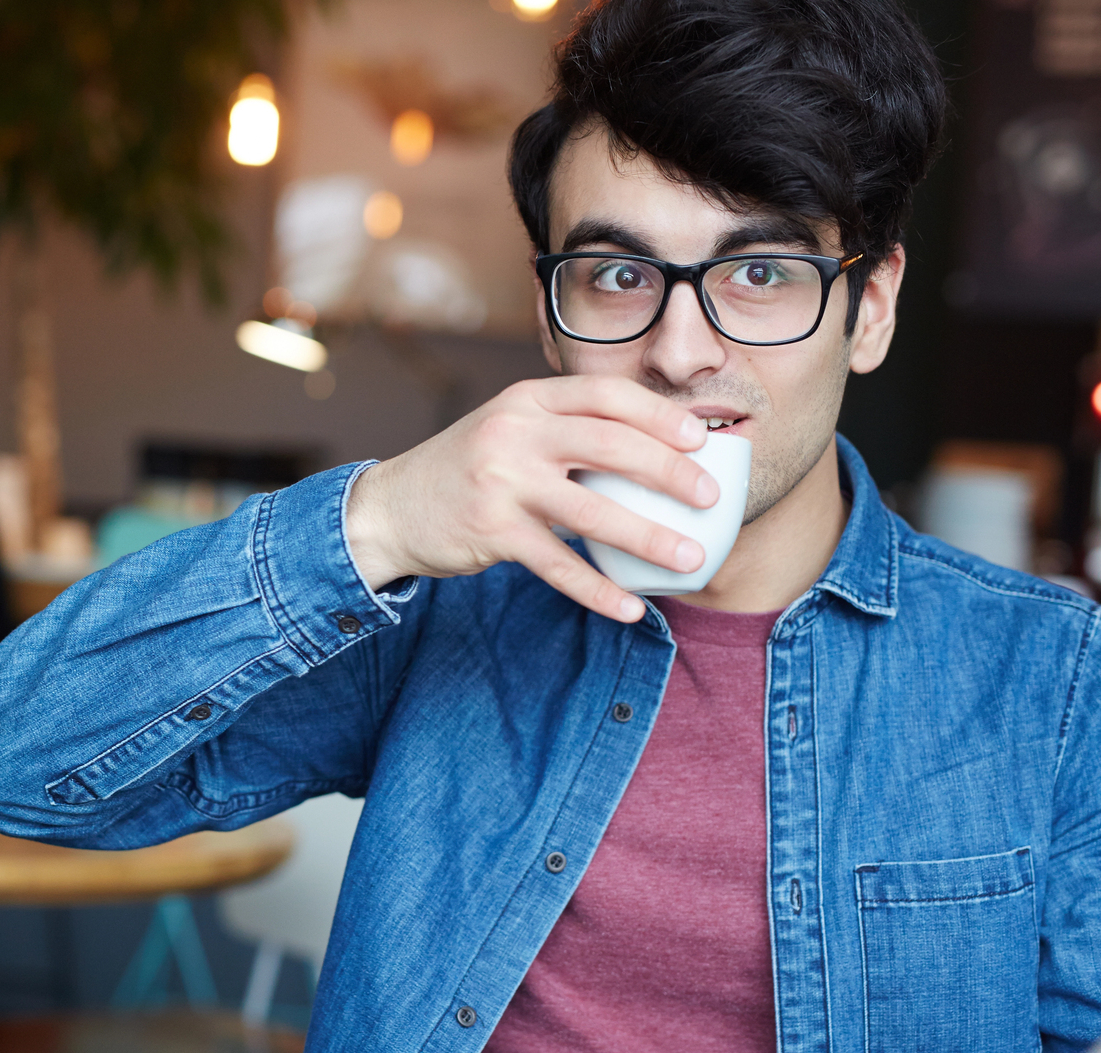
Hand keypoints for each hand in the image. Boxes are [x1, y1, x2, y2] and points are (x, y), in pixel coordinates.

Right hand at [343, 375, 716, 622]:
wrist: (391, 508)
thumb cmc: (468, 470)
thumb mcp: (510, 429)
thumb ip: (565, 430)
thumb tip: (653, 450)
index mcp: (527, 399)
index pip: (604, 395)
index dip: (658, 414)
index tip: (700, 438)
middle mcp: (514, 432)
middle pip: (609, 446)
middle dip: (669, 472)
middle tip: (710, 498)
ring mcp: (501, 482)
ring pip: (591, 510)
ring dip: (648, 537)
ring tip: (690, 559)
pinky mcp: (491, 531)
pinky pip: (558, 566)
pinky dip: (599, 591)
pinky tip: (630, 608)